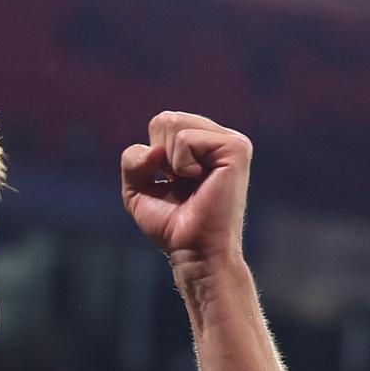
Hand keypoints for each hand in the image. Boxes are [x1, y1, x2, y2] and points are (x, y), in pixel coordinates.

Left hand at [121, 112, 253, 267]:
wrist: (194, 251)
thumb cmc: (171, 225)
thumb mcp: (137, 189)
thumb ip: (133, 160)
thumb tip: (155, 150)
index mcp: (202, 143)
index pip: (162, 123)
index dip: (152, 156)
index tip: (171, 183)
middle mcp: (219, 138)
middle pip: (165, 119)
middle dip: (159, 156)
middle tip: (180, 184)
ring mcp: (231, 141)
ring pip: (174, 124)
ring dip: (170, 162)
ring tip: (192, 183)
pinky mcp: (236, 149)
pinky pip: (186, 139)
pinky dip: (181, 165)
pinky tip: (200, 181)